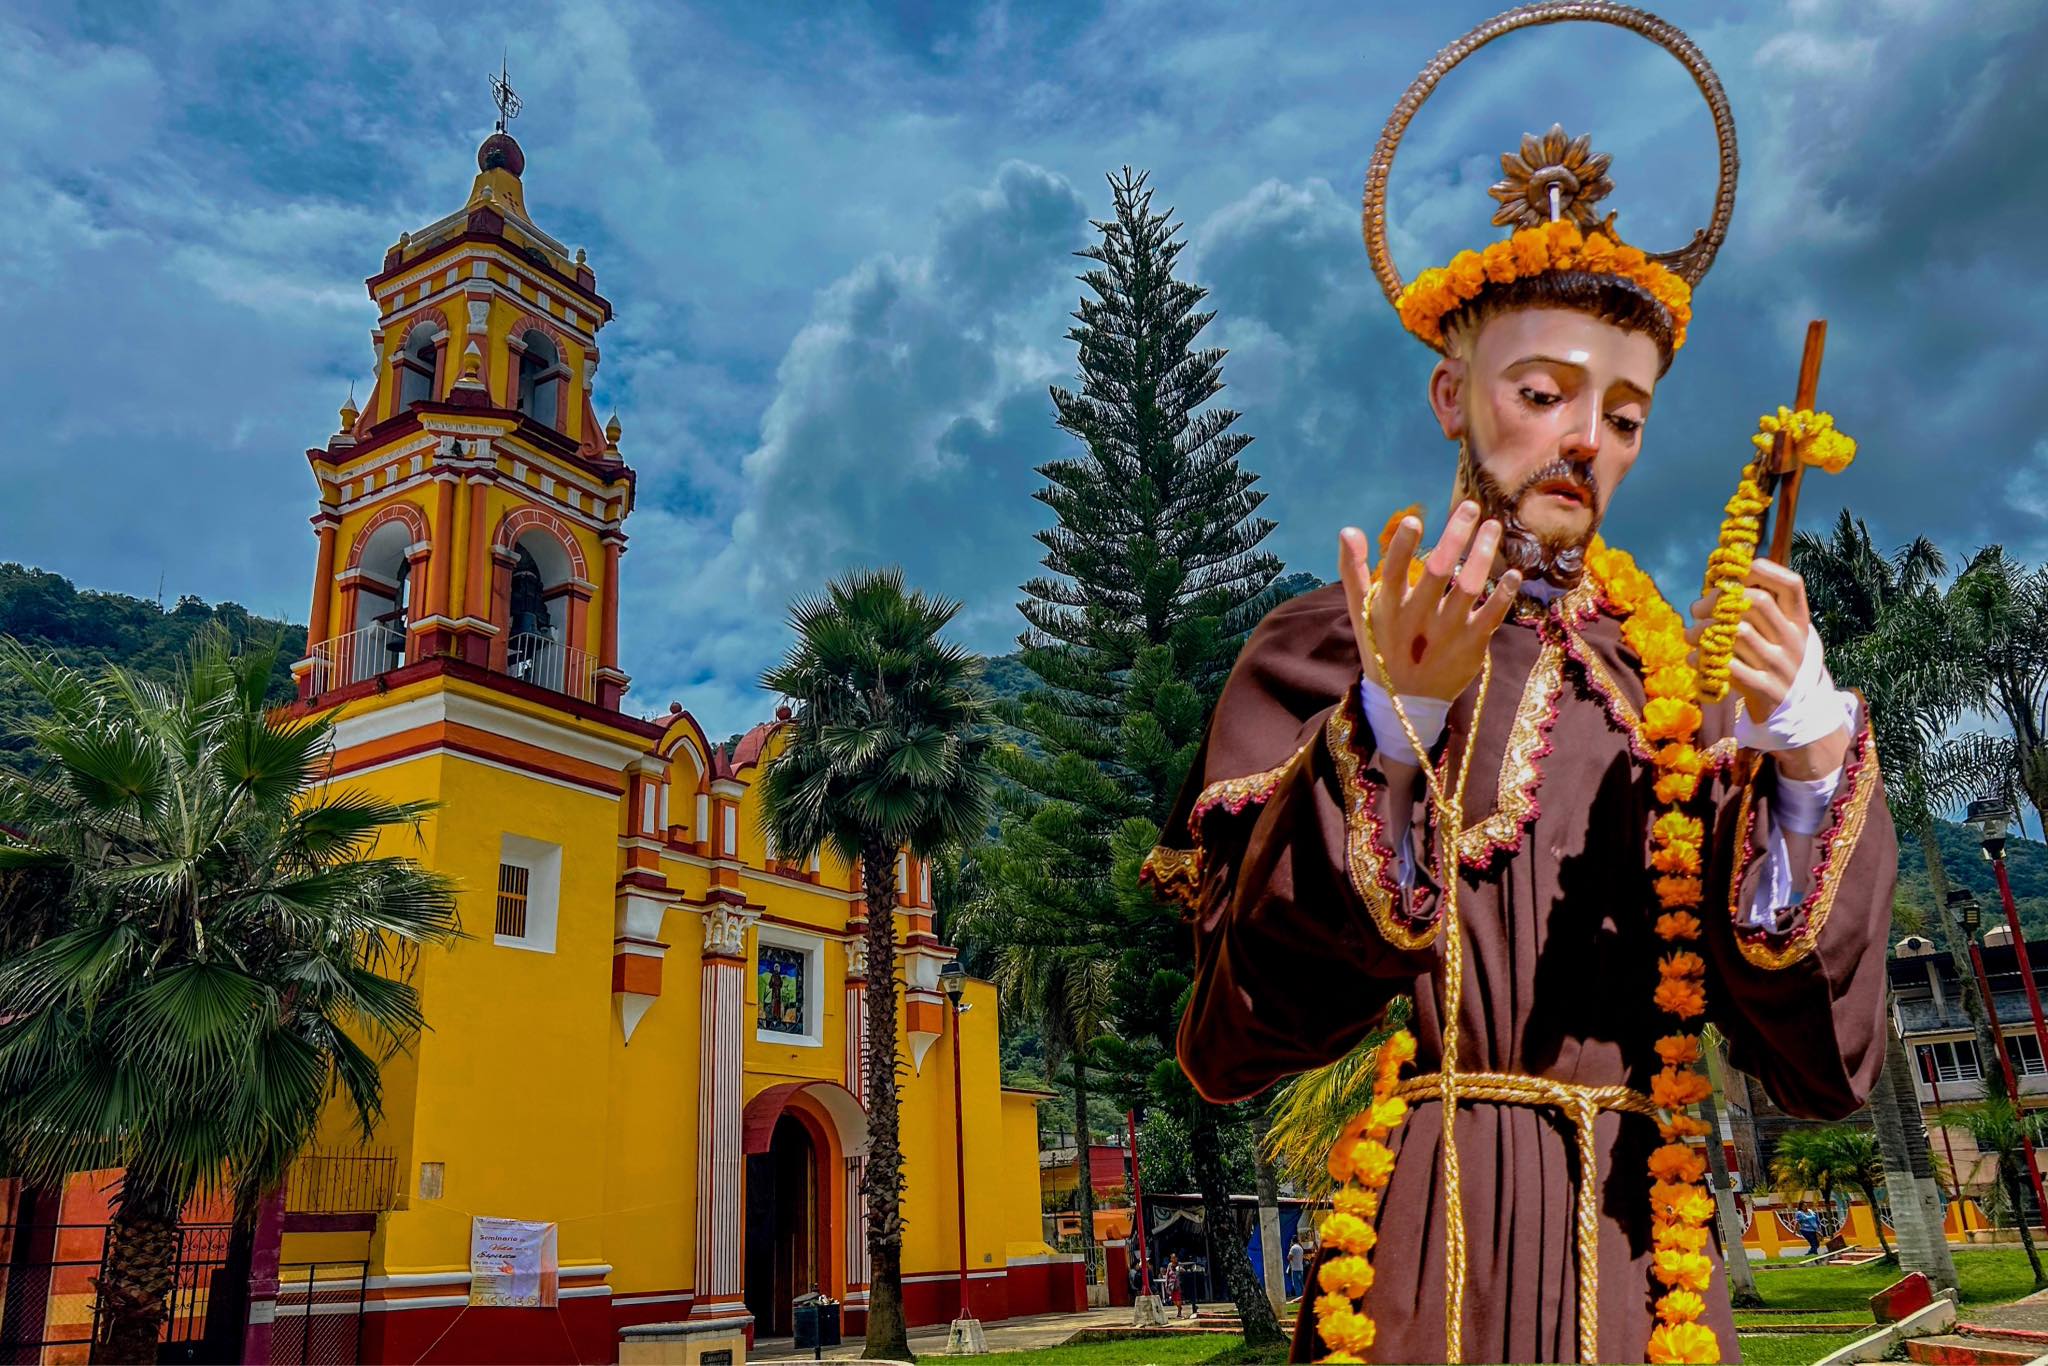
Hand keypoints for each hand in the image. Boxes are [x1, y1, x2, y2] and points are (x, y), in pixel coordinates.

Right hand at [1338, 501, 1521, 702]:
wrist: (1405, 700)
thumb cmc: (1382, 646)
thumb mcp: (1362, 613)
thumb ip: (1353, 571)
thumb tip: (1348, 530)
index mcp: (1389, 609)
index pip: (1394, 573)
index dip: (1402, 547)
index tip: (1414, 519)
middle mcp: (1418, 619)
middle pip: (1439, 572)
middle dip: (1455, 536)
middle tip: (1470, 507)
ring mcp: (1447, 633)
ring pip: (1470, 587)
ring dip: (1483, 554)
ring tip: (1492, 527)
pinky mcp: (1471, 646)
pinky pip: (1492, 616)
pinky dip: (1505, 594)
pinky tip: (1513, 572)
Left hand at [1688, 558, 1849, 779]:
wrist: (1798, 716)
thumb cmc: (1777, 665)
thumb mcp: (1780, 637)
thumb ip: (1760, 613)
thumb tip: (1718, 583)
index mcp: (1798, 622)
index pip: (1791, 585)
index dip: (1761, 571)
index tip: (1732, 574)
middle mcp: (1792, 640)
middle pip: (1755, 602)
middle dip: (1717, 599)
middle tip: (1697, 609)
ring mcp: (1780, 666)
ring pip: (1737, 632)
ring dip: (1703, 629)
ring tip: (1691, 635)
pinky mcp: (1765, 690)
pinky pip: (1729, 667)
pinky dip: (1704, 658)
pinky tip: (1696, 657)